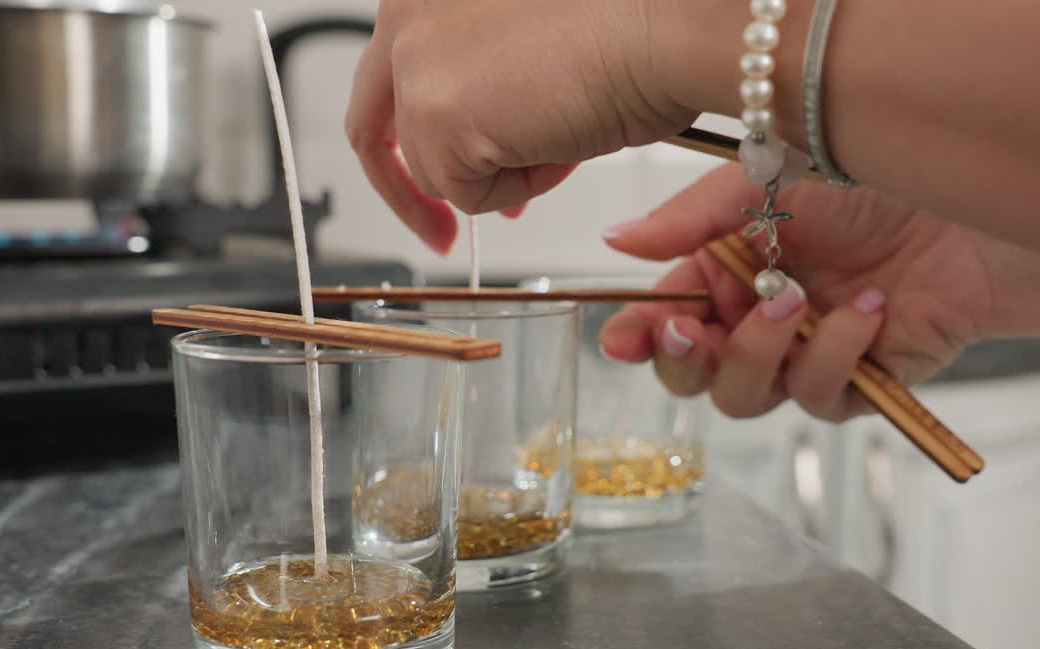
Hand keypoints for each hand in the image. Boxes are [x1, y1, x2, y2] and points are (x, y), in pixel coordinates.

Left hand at [345, 0, 701, 253]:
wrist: (665, 26)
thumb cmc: (629, 26)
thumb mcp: (526, 49)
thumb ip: (480, 89)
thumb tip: (476, 160)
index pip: (389, 80)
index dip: (415, 140)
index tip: (434, 181)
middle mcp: (404, 11)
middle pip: (374, 127)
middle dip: (408, 193)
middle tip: (440, 235)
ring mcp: (414, 62)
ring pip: (437, 169)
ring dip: (505, 174)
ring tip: (564, 134)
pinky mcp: (434, 114)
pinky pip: (467, 195)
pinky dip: (521, 187)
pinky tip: (561, 142)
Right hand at [600, 164, 1004, 421]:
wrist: (972, 215)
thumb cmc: (872, 188)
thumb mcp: (768, 183)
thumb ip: (690, 219)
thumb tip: (615, 239)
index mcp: (723, 275)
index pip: (661, 320)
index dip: (636, 337)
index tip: (623, 340)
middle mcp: (753, 323)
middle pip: (690, 375)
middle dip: (686, 357)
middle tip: (695, 328)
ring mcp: (800, 359)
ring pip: (743, 398)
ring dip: (760, 352)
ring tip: (798, 300)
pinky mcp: (852, 387)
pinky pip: (816, 397)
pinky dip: (837, 354)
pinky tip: (868, 310)